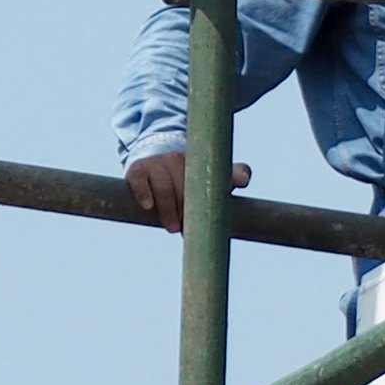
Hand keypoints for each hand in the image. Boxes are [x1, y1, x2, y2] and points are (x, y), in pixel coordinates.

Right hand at [126, 153, 252, 233]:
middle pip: (185, 187)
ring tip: (173, 229)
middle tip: (189, 231)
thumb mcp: (212, 173)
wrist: (156, 153)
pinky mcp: (138, 168)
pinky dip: (144, 193)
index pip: (208, 177)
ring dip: (169, 209)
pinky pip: (140, 180)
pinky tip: (149, 206)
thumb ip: (231, 175)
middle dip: (187, 210)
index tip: (209, 217)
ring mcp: (157, 163)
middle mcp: (178, 158)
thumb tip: (246, 178)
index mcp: (199, 160)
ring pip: (164, 187)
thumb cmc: (190, 172)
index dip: (208, 198)